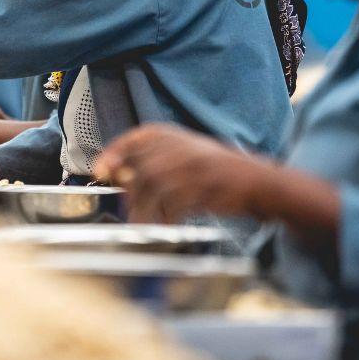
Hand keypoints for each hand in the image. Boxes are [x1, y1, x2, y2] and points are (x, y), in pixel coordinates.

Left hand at [95, 123, 273, 223]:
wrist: (257, 181)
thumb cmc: (217, 170)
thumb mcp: (185, 153)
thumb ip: (154, 158)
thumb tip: (118, 172)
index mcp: (175, 135)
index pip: (136, 138)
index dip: (115, 153)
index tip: (101, 169)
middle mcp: (183, 147)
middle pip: (142, 168)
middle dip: (129, 192)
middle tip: (128, 208)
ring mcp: (194, 166)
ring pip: (154, 187)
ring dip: (144, 209)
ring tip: (143, 222)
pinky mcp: (205, 188)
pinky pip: (174, 204)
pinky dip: (165, 218)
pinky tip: (167, 224)